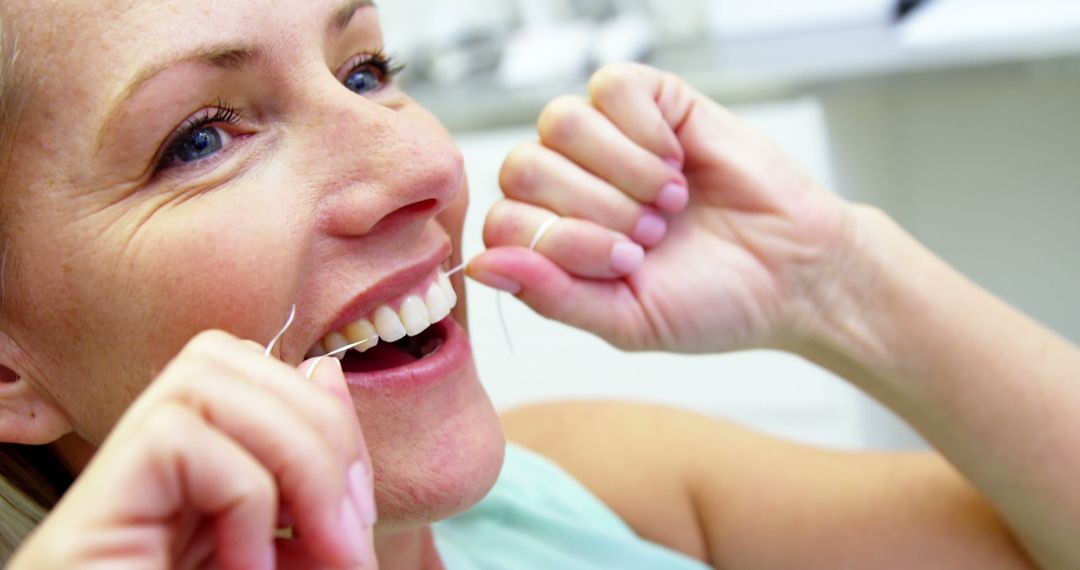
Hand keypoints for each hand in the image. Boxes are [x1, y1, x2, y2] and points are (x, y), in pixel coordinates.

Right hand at [9, 331, 376, 569]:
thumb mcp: (295, 559)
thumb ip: (312, 480)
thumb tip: (325, 371)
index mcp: (196, 476)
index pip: (257, 374)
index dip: (323, 417)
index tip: (355, 516)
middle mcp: (148, 467)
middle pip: (234, 358)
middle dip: (321, 434)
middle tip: (347, 539)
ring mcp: (117, 484)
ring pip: (211, 375)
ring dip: (294, 461)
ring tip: (309, 556)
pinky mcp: (95, 506)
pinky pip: (182, 439)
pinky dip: (244, 502)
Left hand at [469, 63, 857, 352]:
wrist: (793, 272)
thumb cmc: (711, 301)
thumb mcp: (625, 320)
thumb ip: (552, 296)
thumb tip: (483, 267)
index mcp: (553, 238)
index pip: (504, 221)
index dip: (558, 241)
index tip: (625, 263)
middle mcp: (571, 184)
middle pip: (525, 167)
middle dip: (593, 210)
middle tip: (651, 235)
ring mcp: (608, 139)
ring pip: (560, 122)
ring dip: (620, 171)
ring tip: (667, 201)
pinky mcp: (653, 102)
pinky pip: (611, 87)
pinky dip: (643, 129)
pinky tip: (676, 160)